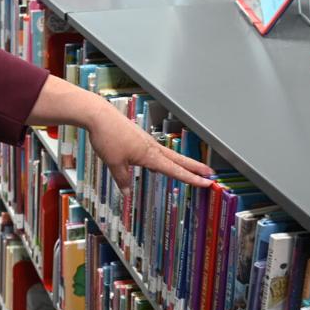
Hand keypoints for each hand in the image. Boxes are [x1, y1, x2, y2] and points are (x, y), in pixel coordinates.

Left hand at [85, 105, 213, 193]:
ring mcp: (146, 141)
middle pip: (178, 159)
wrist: (99, 116)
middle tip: (210, 173)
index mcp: (149, 155)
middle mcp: (151, 147)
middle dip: (195, 167)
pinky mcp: (139, 137)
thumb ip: (122, 179)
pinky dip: (163, 157)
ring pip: (168, 154)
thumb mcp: (114, 163)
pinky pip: (155, 150)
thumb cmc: (108, 137)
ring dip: (181, 162)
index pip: (175, 170)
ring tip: (192, 169)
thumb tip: (127, 193)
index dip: (191, 178)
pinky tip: (158, 162)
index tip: (206, 182)